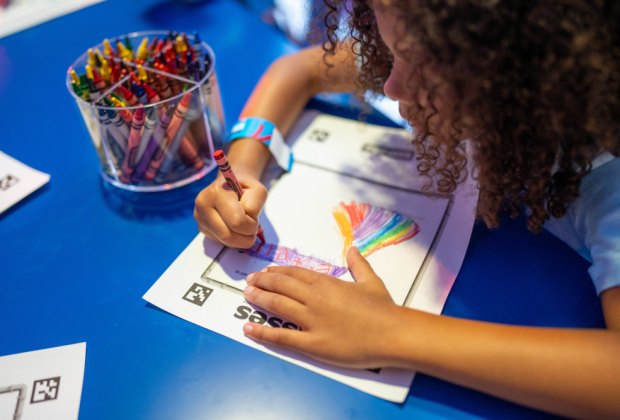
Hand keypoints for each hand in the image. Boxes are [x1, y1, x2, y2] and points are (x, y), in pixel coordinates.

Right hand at [194, 172, 266, 247]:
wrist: (230, 184)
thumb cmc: (246, 188)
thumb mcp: (258, 191)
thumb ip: (255, 205)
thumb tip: (245, 223)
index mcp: (217, 192)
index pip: (237, 222)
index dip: (252, 224)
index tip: (254, 215)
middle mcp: (203, 204)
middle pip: (228, 236)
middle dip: (246, 236)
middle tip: (252, 226)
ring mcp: (200, 217)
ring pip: (224, 241)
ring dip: (240, 239)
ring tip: (243, 224)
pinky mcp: (201, 227)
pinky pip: (221, 242)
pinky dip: (233, 239)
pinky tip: (233, 225)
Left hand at [242, 247, 401, 367]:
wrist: (392, 333)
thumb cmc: (383, 309)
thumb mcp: (371, 281)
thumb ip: (358, 265)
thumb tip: (353, 250)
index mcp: (327, 283)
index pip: (295, 274)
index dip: (278, 273)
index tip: (267, 272)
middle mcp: (315, 298)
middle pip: (281, 286)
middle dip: (262, 282)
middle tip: (250, 282)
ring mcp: (312, 321)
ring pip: (277, 306)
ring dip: (259, 299)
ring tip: (247, 295)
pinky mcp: (312, 343)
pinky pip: (282, 337)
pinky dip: (263, 332)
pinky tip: (249, 329)